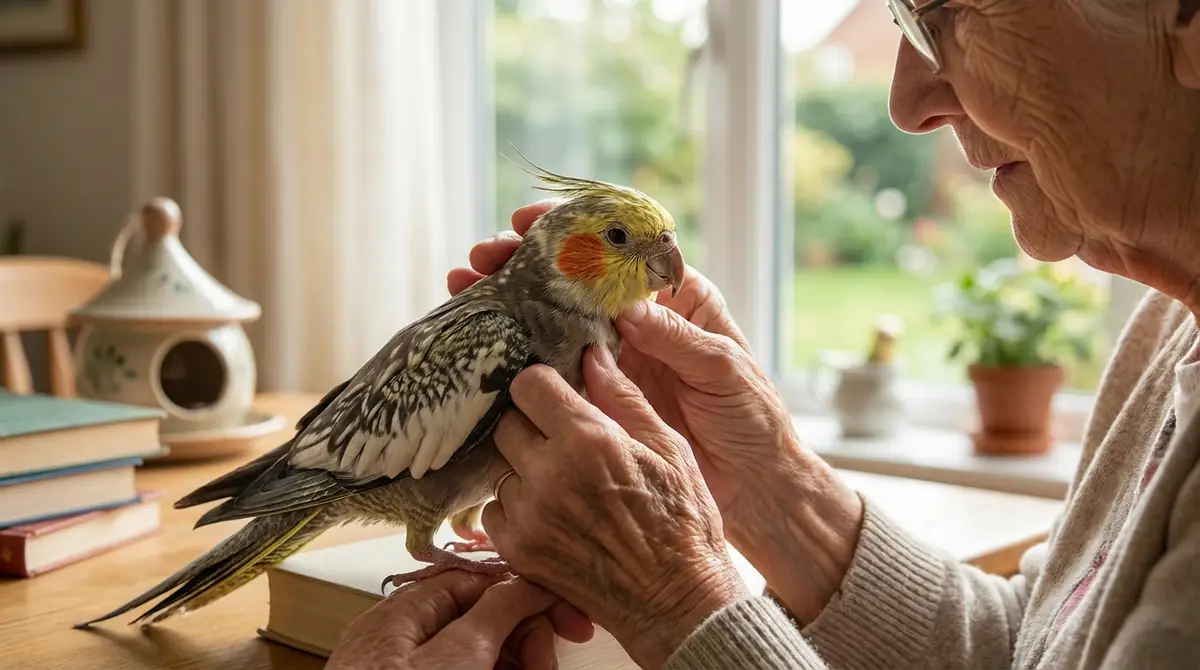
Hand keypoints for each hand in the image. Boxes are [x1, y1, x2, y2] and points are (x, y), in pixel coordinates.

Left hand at [326, 570, 594, 669]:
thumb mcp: (458, 654)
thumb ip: (495, 610)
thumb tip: (527, 581)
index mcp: (405, 612)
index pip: (480, 583)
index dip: (529, 597)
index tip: (569, 620)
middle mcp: (404, 640)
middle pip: (484, 620)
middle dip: (526, 640)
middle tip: (548, 667)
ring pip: (480, 655)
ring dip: (516, 664)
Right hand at [447, 201, 779, 513]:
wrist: (753, 484)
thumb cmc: (753, 418)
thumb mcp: (723, 368)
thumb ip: (677, 337)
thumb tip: (627, 309)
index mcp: (676, 297)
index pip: (619, 248)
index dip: (574, 229)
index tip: (529, 222)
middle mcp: (639, 320)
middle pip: (576, 278)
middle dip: (525, 262)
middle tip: (481, 257)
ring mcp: (616, 358)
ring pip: (556, 317)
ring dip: (511, 300)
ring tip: (465, 287)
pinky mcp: (601, 396)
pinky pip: (556, 368)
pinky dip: (520, 353)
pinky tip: (484, 341)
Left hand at [482, 349, 748, 669]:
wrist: (678, 601)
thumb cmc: (684, 523)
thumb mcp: (669, 448)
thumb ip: (623, 398)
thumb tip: (593, 354)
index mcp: (589, 441)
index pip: (528, 385)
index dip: (543, 386)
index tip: (557, 396)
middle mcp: (549, 476)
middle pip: (507, 424)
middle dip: (532, 425)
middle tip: (563, 441)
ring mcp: (529, 516)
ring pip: (501, 468)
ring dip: (524, 469)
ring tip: (564, 484)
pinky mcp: (518, 551)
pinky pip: (496, 511)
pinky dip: (518, 508)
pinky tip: (554, 514)